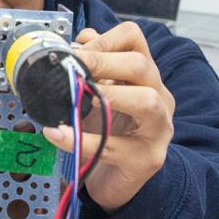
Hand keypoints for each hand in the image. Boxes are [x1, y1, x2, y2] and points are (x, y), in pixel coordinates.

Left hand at [42, 23, 173, 211]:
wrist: (119, 180)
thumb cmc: (110, 134)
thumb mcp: (101, 96)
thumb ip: (96, 67)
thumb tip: (83, 38)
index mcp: (146, 77)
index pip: (135, 40)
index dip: (104, 39)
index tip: (77, 50)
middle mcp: (159, 98)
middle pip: (142, 66)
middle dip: (103, 62)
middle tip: (72, 67)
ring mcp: (158, 130)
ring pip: (147, 101)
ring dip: (110, 95)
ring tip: (82, 97)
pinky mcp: (146, 159)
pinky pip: (114, 146)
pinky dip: (81, 140)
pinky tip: (59, 134)